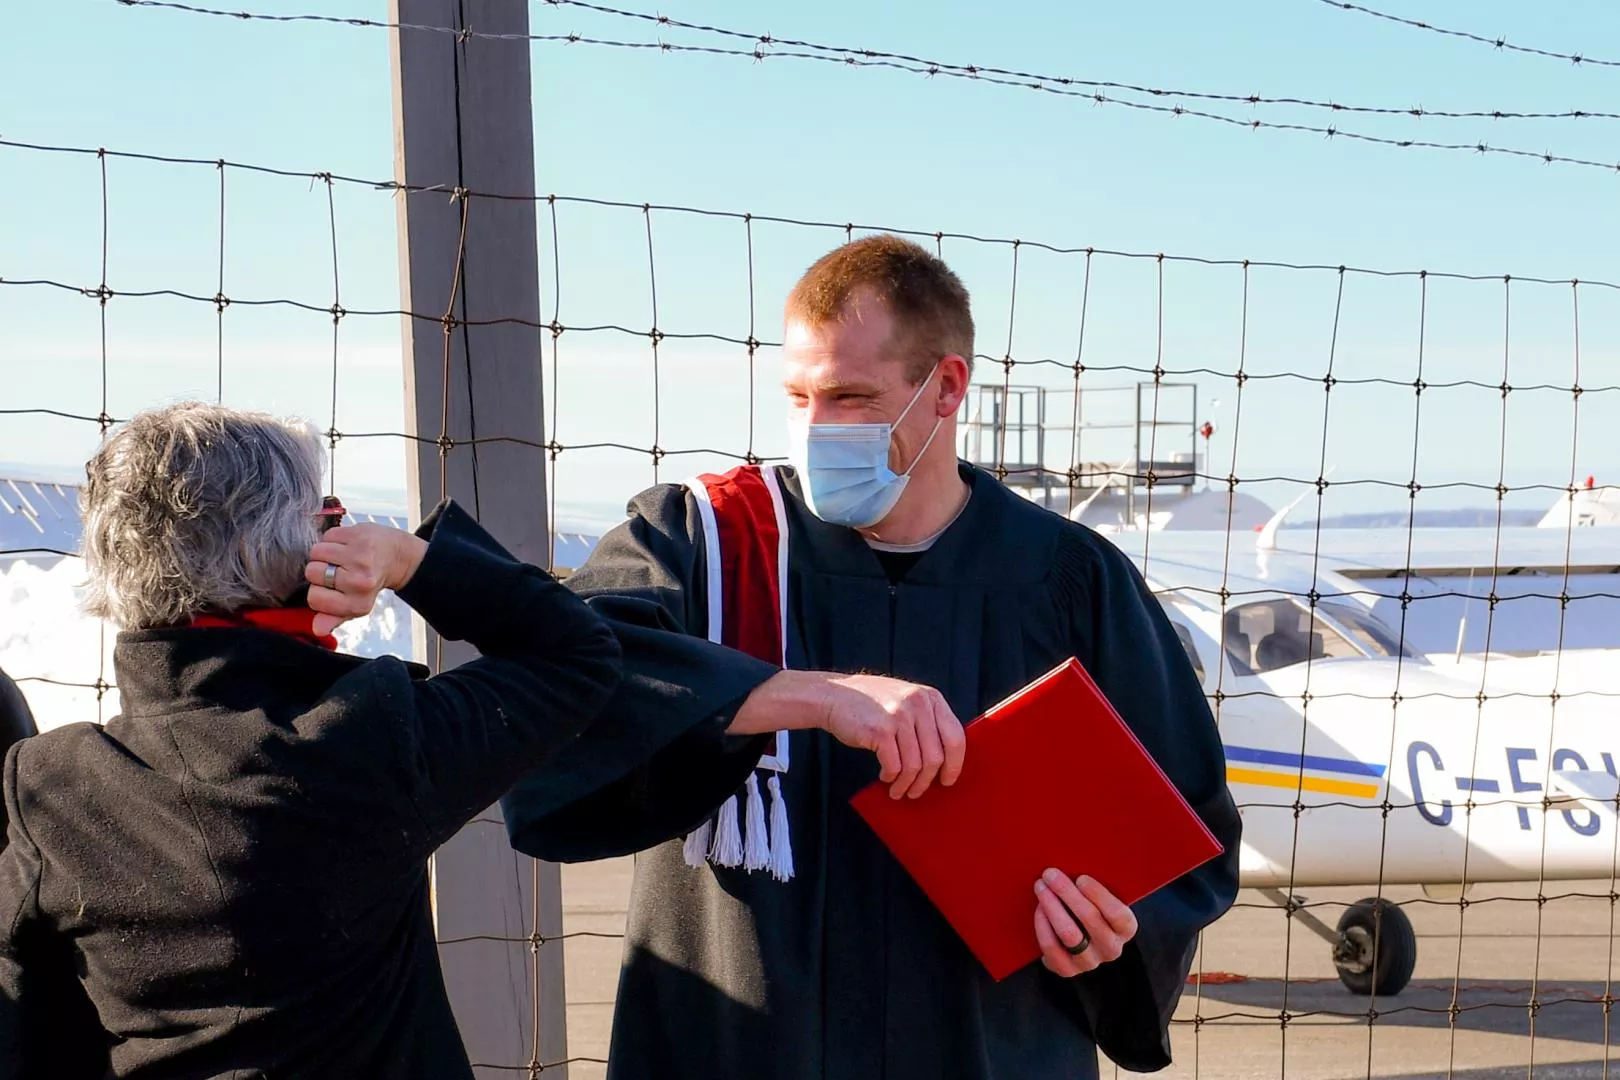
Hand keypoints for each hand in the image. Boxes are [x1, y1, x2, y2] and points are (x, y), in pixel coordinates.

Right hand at [303, 524, 427, 635]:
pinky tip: (345, 546)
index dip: (316, 591)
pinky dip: (332, 540)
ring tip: (339, 558)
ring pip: (316, 552)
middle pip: (311, 573)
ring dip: (323, 554)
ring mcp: (359, 556)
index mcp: (358, 603)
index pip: (314, 599)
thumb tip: (317, 629)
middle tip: (336, 570)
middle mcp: (360, 581)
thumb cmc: (370, 582)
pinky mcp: (358, 535)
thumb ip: (333, 618)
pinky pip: (326, 536)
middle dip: (318, 570)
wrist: (396, 556)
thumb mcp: (355, 606)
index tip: (329, 588)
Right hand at [818, 674, 965, 799]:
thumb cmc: (871, 704)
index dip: (955, 764)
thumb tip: (944, 760)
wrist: (834, 694)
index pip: (956, 737)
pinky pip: (894, 766)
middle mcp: (918, 704)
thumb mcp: (906, 701)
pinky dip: (891, 778)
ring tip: (898, 790)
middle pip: (936, 756)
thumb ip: (926, 721)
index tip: (947, 779)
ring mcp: (899, 716)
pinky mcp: (880, 730)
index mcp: (931, 698)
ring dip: (907, 784)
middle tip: (917, 791)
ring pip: (915, 766)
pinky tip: (885, 777)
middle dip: (927, 781)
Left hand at [1032, 870, 1137, 977]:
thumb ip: (1093, 886)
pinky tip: (1038, 909)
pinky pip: (1052, 948)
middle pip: (1091, 920)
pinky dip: (1043, 926)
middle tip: (1050, 874)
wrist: (1078, 939)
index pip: (1118, 914)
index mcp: (1126, 928)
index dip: (1100, 895)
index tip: (1081, 878)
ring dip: (1052, 907)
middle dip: (1067, 893)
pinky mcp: (1067, 970)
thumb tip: (1077, 856)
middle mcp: (1111, 949)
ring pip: (1070, 934)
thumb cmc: (1089, 906)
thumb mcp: (1100, 898)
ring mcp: (1090, 962)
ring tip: (1041, 887)